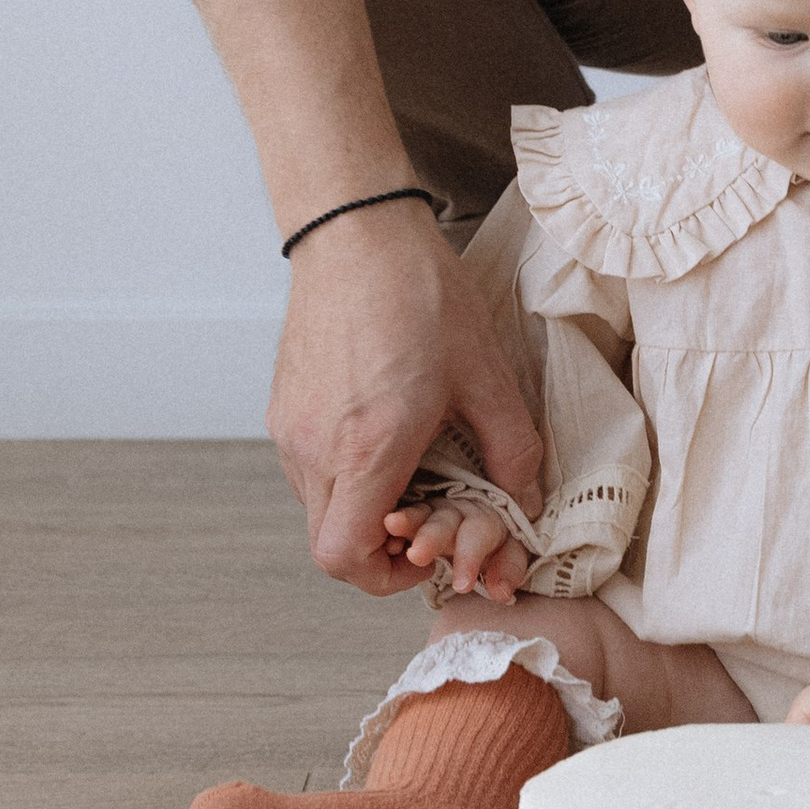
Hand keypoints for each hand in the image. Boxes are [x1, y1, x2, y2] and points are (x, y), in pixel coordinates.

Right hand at [268, 201, 543, 593]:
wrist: (356, 231)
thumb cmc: (420, 295)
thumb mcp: (486, 376)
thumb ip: (513, 451)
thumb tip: (528, 502)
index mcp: (366, 448)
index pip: (344, 559)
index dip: (385, 577)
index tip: (424, 553)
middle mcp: (314, 447)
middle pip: (329, 543)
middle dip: (381, 549)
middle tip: (427, 517)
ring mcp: (288, 428)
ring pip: (318, 507)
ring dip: (362, 509)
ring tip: (410, 469)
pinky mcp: (281, 407)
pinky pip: (307, 469)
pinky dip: (343, 475)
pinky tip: (382, 435)